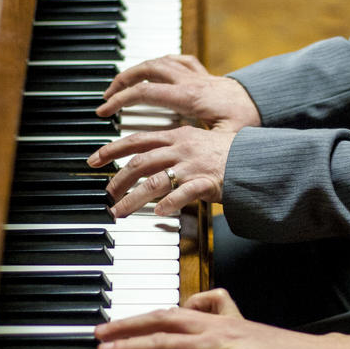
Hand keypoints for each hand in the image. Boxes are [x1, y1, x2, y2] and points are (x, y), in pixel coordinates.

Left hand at [87, 125, 233, 215]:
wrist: (255, 158)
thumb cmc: (225, 153)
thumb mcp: (195, 141)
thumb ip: (171, 148)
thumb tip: (147, 161)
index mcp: (176, 136)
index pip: (136, 140)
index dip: (111, 150)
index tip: (94, 159)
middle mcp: (181, 148)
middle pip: (139, 163)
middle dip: (118, 180)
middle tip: (106, 195)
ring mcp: (193, 166)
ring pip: (154, 181)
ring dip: (133, 199)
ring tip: (121, 211)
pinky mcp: (207, 182)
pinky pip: (184, 193)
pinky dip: (170, 202)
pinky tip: (159, 212)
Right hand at [94, 289, 331, 348]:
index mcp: (215, 342)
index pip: (162, 342)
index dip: (131, 345)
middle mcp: (217, 326)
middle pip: (162, 320)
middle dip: (128, 326)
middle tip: (101, 331)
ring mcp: (226, 323)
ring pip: (177, 313)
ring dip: (148, 318)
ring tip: (126, 324)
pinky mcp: (236, 325)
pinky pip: (202, 308)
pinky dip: (186, 307)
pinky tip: (184, 312)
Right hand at [96, 54, 260, 131]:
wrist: (267, 100)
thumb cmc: (249, 120)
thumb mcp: (229, 138)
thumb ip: (203, 147)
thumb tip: (181, 159)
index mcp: (190, 97)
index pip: (145, 92)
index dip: (120, 100)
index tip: (104, 111)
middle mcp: (189, 81)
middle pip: (145, 70)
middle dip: (121, 82)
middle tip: (105, 98)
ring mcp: (195, 74)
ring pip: (157, 61)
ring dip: (135, 70)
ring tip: (120, 85)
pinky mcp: (202, 74)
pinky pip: (176, 60)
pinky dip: (160, 62)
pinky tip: (151, 70)